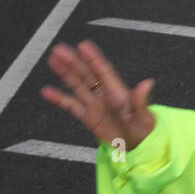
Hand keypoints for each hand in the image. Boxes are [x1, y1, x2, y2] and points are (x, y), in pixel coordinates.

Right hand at [40, 40, 156, 152]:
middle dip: (74, 62)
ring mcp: (95, 105)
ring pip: (77, 85)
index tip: (83, 45)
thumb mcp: (144, 118)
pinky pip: (71, 105)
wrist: (137, 148)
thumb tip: (147, 83)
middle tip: (59, 49)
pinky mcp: (88, 117)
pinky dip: (59, 98)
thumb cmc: (145, 131)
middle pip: (87, 74)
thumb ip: (141, 102)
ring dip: (65, 73)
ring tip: (52, 60)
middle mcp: (105, 95)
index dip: (93, 58)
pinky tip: (47, 91)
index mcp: (119, 93)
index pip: (104, 71)